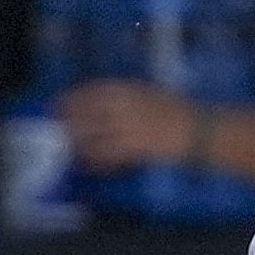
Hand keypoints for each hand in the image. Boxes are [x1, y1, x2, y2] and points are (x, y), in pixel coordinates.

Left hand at [61, 79, 199, 169]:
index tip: (57, 104)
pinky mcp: (133, 150)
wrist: (197, 128)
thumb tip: (100, 101)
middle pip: (85, 116)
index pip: (89, 93)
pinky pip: (107, 157)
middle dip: (67, 124)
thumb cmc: (176, 107)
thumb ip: (125, 94)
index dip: (70, 100)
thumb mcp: (148, 90)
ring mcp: (127, 130)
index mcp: (126, 90)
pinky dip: (94, 161)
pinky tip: (86, 164)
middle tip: (57, 131)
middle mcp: (121, 108)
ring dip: (77, 144)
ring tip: (68, 149)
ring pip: (92, 138)